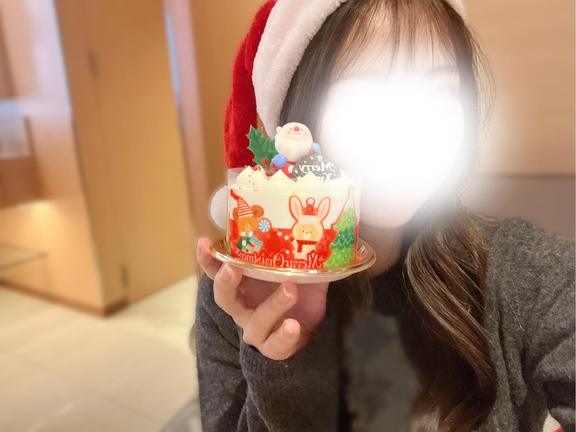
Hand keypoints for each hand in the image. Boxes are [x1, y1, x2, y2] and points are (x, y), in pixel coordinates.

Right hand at [196, 237, 328, 359]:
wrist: (311, 325)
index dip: (208, 259)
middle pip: (224, 298)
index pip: (218, 271)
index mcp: (243, 284)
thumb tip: (313, 224)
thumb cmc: (297, 290)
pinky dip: (284, 336)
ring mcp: (256, 329)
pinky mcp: (273, 347)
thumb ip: (299, 250)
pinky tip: (293, 326)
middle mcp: (243, 307)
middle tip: (233, 268)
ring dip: (273, 305)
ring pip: (256, 322)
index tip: (203, 242)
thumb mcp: (298, 267)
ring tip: (291, 289)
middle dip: (225, 282)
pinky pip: (275, 345)